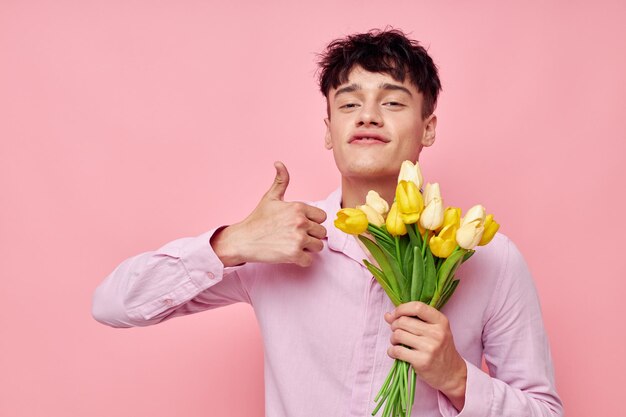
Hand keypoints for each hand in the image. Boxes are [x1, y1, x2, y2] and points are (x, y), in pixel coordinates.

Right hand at [211, 161, 327, 266]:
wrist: (243, 240)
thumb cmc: (257, 220)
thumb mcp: (270, 198)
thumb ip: (281, 181)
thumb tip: (279, 163)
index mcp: (298, 207)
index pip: (322, 217)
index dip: (312, 222)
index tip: (299, 225)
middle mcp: (301, 221)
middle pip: (322, 232)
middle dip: (311, 236)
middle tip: (295, 236)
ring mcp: (298, 238)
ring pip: (319, 246)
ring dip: (308, 248)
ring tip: (292, 245)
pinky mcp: (294, 254)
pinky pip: (309, 260)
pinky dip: (301, 260)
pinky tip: (289, 254)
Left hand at [384, 301, 466, 410]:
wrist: (452, 373)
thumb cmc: (440, 348)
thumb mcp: (432, 330)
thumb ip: (412, 320)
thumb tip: (388, 315)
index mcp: (441, 321)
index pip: (418, 307)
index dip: (402, 309)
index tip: (396, 314)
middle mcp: (437, 333)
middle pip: (404, 321)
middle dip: (394, 325)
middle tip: (396, 331)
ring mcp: (430, 348)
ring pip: (398, 335)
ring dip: (393, 338)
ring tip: (397, 342)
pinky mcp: (422, 362)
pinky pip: (397, 351)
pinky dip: (391, 351)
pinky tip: (395, 352)